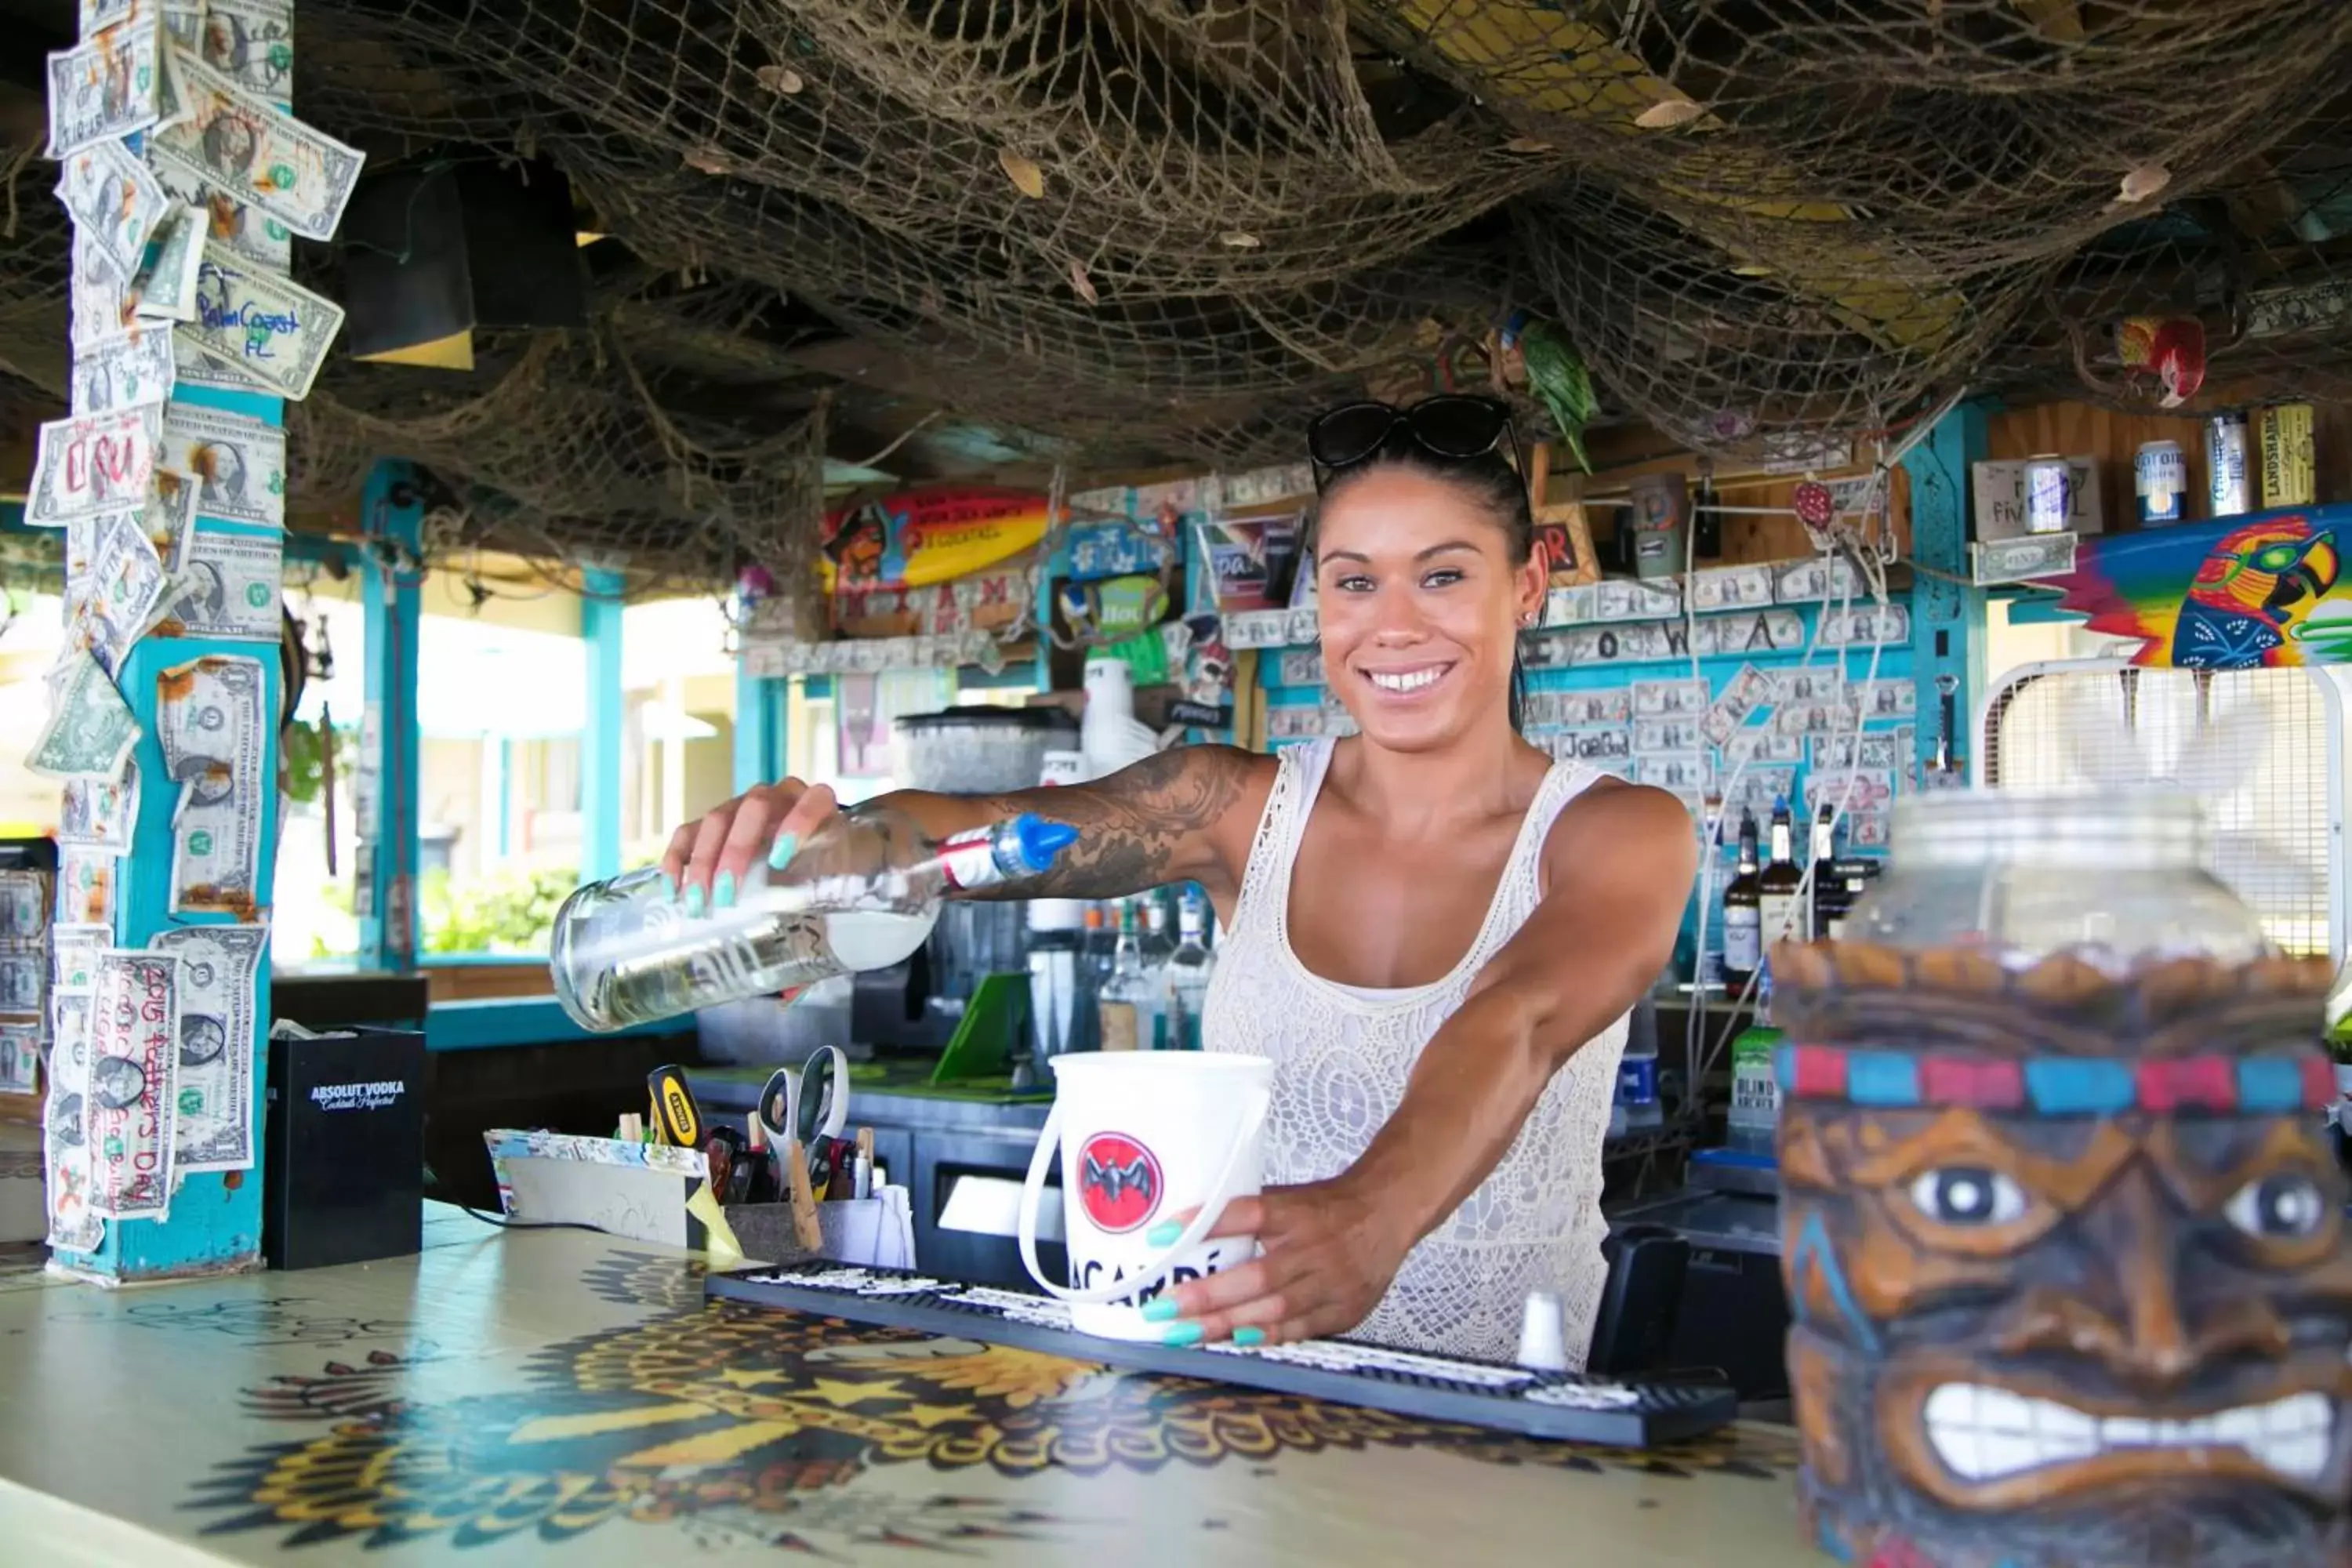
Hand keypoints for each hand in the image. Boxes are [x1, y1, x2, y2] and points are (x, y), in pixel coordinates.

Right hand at [659, 777, 838, 910]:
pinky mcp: (716, 822)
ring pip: (716, 820)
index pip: (811, 802)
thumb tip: (793, 913)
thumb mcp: (833, 872)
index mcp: (815, 802)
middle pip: (752, 809)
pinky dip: (677, 859)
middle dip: (736, 851)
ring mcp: (742, 804)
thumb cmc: (827, 864)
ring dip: (704, 862)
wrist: (814, 853)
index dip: (796, 825)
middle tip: (727, 895)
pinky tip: (673, 890)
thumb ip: (821, 881)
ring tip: (699, 902)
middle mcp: (777, 796)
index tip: (780, 860)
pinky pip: (689, 832)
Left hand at [1155, 1176, 1413, 1346]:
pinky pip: (1299, 1329)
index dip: (1203, 1225)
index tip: (1158, 1239)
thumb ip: (1243, 1219)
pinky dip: (1265, 1336)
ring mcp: (1332, 1282)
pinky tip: (1233, 1342)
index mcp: (1294, 1211)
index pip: (1244, 1214)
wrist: (1387, 1213)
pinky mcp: (1345, 1309)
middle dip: (1206, 1297)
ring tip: (1186, 1334)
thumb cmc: (1323, 1209)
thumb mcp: (1285, 1199)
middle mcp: (1313, 1247)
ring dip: (1226, 1324)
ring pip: (1275, 1309)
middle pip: (1256, 1275)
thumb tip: (1181, 1238)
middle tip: (1162, 1309)